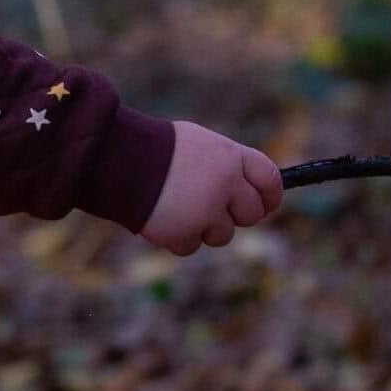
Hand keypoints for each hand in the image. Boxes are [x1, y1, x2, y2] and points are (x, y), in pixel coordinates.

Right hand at [139, 120, 283, 256]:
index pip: (271, 180)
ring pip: (222, 235)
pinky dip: (178, 237)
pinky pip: (192, 246)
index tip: (264, 204)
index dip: (270, 196)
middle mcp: (226, 184)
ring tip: (178, 208)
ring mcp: (207, 211)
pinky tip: (163, 217)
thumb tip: (247, 190)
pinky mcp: (185, 232)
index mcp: (231, 157)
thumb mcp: (198, 144)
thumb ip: (226, 165)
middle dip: (234, 216)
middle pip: (251, 214)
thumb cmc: (157, 149)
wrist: (120, 160)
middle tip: (211, 210)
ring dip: (203, 228)